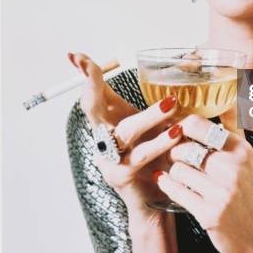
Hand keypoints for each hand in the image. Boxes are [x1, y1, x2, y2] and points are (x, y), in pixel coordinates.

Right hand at [68, 52, 182, 216]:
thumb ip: (155, 100)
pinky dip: (160, 143)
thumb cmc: (154, 154)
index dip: (86, 74)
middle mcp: (103, 137)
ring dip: (149, 116)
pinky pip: (141, 155)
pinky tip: (176, 134)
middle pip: (93, 108)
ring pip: (125, 131)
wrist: (154, 197)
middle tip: (93, 67)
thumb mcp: (152, 123)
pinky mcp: (122, 175)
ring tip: (171, 103)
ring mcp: (109, 157)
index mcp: (109, 120)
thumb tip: (172, 66)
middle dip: (92, 86)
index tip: (76, 55)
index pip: (94, 92)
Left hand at [155, 114, 252, 252]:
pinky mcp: (209, 214)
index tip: (175, 130)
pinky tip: (167, 182)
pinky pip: (176, 191)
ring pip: (178, 169)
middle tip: (174, 155)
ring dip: (173, 171)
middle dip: (174, 151)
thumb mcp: (246, 161)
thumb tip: (203, 112)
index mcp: (241, 149)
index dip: (181, 127)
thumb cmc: (250, 196)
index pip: (199, 125)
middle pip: (184, 147)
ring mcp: (222, 192)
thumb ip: (227, 137)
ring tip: (178, 173)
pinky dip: (168, 185)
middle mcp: (233, 167)